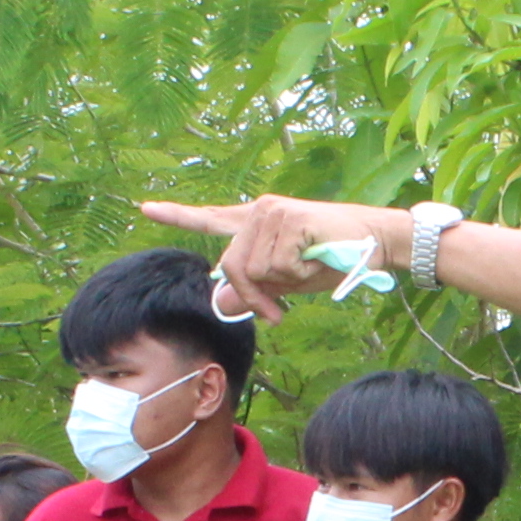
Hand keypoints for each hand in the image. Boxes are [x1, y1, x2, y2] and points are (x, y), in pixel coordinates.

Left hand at [146, 191, 399, 324]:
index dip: (178, 216)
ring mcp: (272, 212)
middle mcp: (259, 211)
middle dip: (254, 296)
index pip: (211, 218)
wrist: (375, 241)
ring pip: (254, 270)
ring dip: (283, 283)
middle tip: (278, 312)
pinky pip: (277, 267)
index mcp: (255, 221)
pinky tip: (316, 258)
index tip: (146, 208)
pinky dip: (298, 275)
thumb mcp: (287, 281)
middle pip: (231, 266)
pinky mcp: (289, 218)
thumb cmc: (334, 259)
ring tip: (309, 267)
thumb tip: (222, 304)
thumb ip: (254, 289)